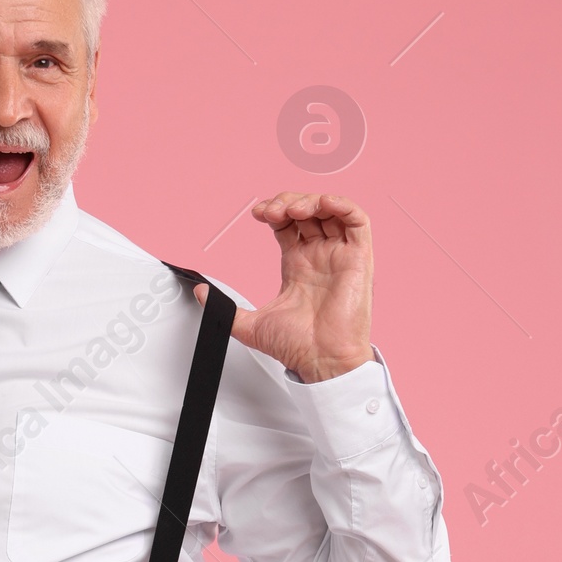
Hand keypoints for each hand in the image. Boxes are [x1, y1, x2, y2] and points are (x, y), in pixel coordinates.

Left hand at [199, 191, 373, 382]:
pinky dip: (342, 204)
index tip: (257, 214)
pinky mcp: (359, 258)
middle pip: (307, 211)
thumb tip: (202, 294)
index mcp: (297, 265)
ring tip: (292, 210)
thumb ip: (226, 308)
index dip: (273, 211)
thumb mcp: (250, 325)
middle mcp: (319, 256)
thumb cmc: (297, 347)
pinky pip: (357, 220)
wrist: (321, 361)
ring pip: (330, 211)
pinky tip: (323, 204)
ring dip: (311, 200)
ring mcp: (340, 255)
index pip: (287, 224)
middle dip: (287, 202)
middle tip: (271, 212)